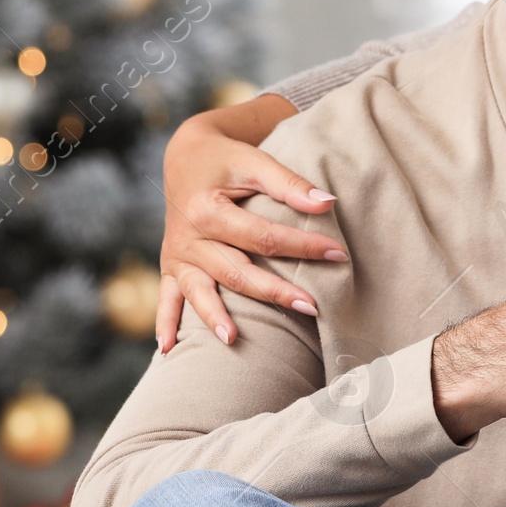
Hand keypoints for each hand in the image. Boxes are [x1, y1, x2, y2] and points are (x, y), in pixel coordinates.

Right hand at [158, 97, 343, 350]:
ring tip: (233, 340)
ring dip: (214, 317)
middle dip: (274, 291)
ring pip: (200, 291)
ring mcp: (178, 255)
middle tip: (311, 307)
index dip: (302, 246)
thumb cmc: (226, 161)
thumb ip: (289, 184)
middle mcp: (189, 237)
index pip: (262, 236)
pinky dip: (166, 323)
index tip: (339, 254)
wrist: (185, 157)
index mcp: (208, 209)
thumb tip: (328, 203)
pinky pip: (166, 299)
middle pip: (235, 271)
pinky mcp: (171, 266)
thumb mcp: (254, 162)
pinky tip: (170, 349)